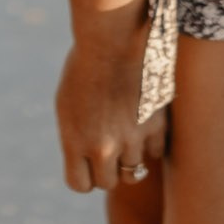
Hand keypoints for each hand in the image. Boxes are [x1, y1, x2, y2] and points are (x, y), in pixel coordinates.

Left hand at [53, 24, 167, 193]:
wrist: (112, 38)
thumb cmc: (85, 66)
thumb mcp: (68, 103)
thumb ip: (75, 137)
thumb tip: (86, 162)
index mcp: (74, 141)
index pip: (80, 185)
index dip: (85, 176)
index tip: (88, 162)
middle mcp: (102, 147)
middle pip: (108, 183)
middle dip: (107, 169)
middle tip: (109, 146)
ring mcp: (131, 139)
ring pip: (133, 172)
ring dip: (129, 157)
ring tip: (125, 131)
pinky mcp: (155, 126)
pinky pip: (154, 153)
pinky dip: (150, 143)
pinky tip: (142, 121)